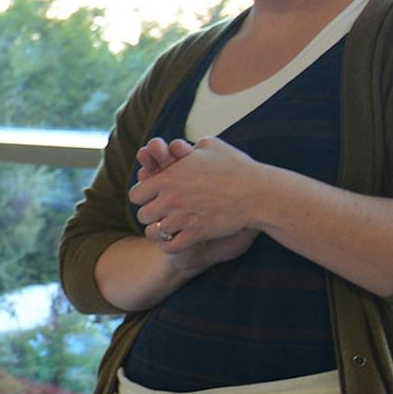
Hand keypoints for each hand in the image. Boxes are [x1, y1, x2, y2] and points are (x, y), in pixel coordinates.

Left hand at [127, 135, 265, 251]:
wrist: (257, 193)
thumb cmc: (236, 167)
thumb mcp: (211, 146)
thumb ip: (188, 148)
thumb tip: (178, 146)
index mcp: (169, 177)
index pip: (135, 194)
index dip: (143, 196)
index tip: (154, 197)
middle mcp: (171, 199)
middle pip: (142, 215)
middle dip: (151, 214)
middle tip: (163, 213)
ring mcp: (182, 218)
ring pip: (153, 232)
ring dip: (160, 231)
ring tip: (170, 227)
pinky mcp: (195, 234)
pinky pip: (169, 247)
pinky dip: (170, 246)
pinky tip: (178, 240)